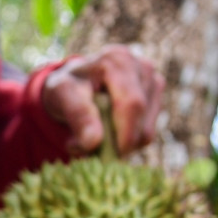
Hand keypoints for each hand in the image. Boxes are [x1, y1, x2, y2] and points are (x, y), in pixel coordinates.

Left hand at [41, 45, 165, 155]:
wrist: (74, 84)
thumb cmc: (66, 88)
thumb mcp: (61, 96)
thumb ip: (77, 116)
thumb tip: (92, 142)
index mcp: (116, 61)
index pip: (132, 103)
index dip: (125, 134)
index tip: (112, 156)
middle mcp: (140, 66)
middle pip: (141, 116)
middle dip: (121, 142)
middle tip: (94, 154)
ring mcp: (152, 80)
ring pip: (147, 128)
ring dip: (123, 143)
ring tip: (97, 139)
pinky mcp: (156, 96)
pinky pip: (148, 130)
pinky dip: (128, 140)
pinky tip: (110, 133)